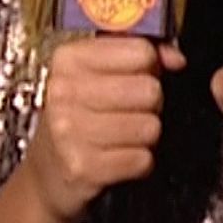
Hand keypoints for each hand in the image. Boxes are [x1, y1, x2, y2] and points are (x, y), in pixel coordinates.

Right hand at [23, 36, 186, 222]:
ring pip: (150, 127)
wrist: (46, 171)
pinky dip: (139, 162)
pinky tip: (118, 157)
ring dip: (145, 136)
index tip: (136, 76)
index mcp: (69, 59)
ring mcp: (70, 131)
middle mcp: (64, 92)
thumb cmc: (79, 116)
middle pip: (150, 90)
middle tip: (129, 111)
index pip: (141, 51)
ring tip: (122, 136)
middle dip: (150, 104)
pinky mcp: (82, 167)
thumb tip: (176, 59)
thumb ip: (139, 55)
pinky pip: (142, 159)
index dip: (150, 66)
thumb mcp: (97, 74)